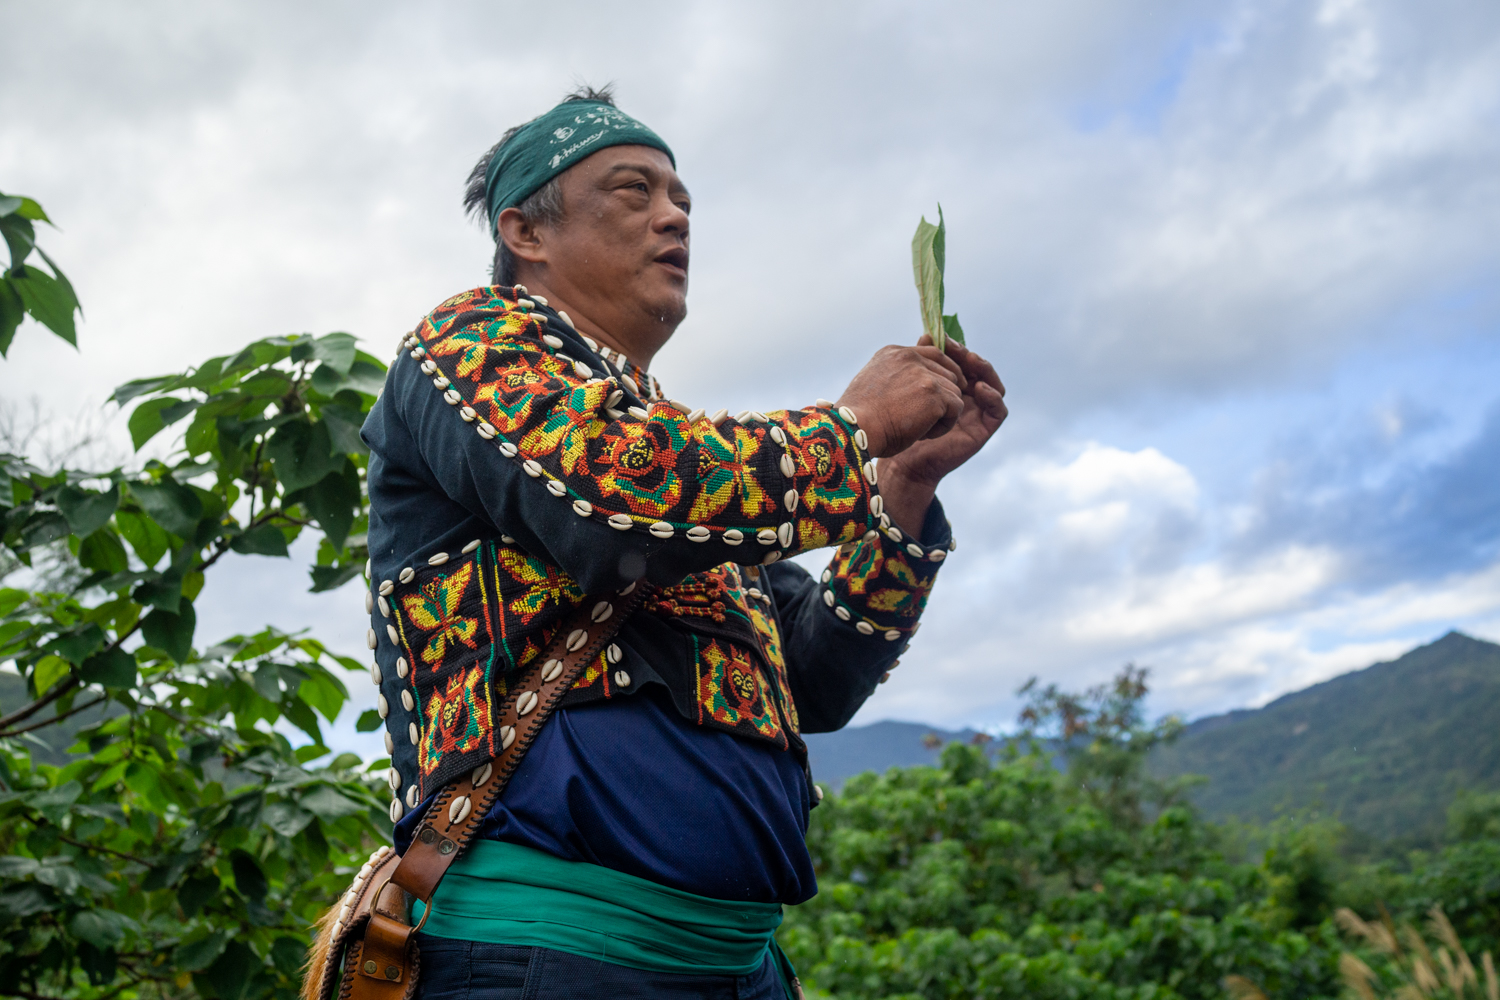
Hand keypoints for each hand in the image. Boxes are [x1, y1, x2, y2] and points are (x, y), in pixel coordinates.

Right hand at [835, 344, 967, 457]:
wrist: (852, 430)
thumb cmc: (857, 419)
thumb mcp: (874, 388)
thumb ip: (895, 378)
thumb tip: (913, 389)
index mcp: (893, 353)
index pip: (932, 354)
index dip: (941, 374)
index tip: (940, 393)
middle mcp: (910, 358)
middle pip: (948, 373)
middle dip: (943, 397)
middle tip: (925, 419)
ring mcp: (924, 374)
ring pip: (953, 392)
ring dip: (942, 414)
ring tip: (919, 429)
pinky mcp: (934, 394)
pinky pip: (955, 409)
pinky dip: (944, 425)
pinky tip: (924, 434)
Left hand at [880, 335, 1006, 487]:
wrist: (902, 461)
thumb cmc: (902, 426)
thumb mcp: (912, 389)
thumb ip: (922, 365)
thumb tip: (927, 335)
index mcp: (951, 387)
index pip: (960, 362)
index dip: (955, 349)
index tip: (943, 340)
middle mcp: (967, 398)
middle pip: (977, 370)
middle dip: (967, 356)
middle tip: (956, 348)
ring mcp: (977, 413)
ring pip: (992, 384)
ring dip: (984, 370)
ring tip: (971, 361)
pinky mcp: (984, 430)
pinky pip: (999, 410)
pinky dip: (993, 396)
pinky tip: (978, 388)